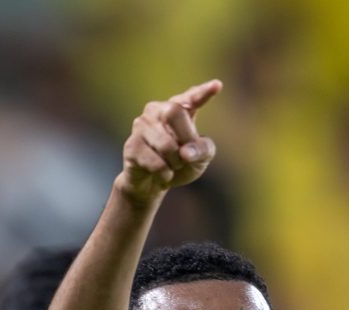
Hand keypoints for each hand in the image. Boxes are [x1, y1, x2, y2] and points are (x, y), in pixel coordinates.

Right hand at [115, 79, 221, 203]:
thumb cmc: (179, 165)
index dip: (203, 92)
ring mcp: (141, 126)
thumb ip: (202, 150)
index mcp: (178, 108)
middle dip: (185, 139)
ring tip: (171, 166)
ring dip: (175, 163)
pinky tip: (160, 173)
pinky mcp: (131, 146)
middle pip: (174, 112)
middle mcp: (156, 111)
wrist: (153, 184)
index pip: (191, 97)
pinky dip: (164, 174)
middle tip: (185, 156)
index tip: (217, 85)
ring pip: (165, 144)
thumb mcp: (200, 158)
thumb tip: (185, 153)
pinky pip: (155, 162)